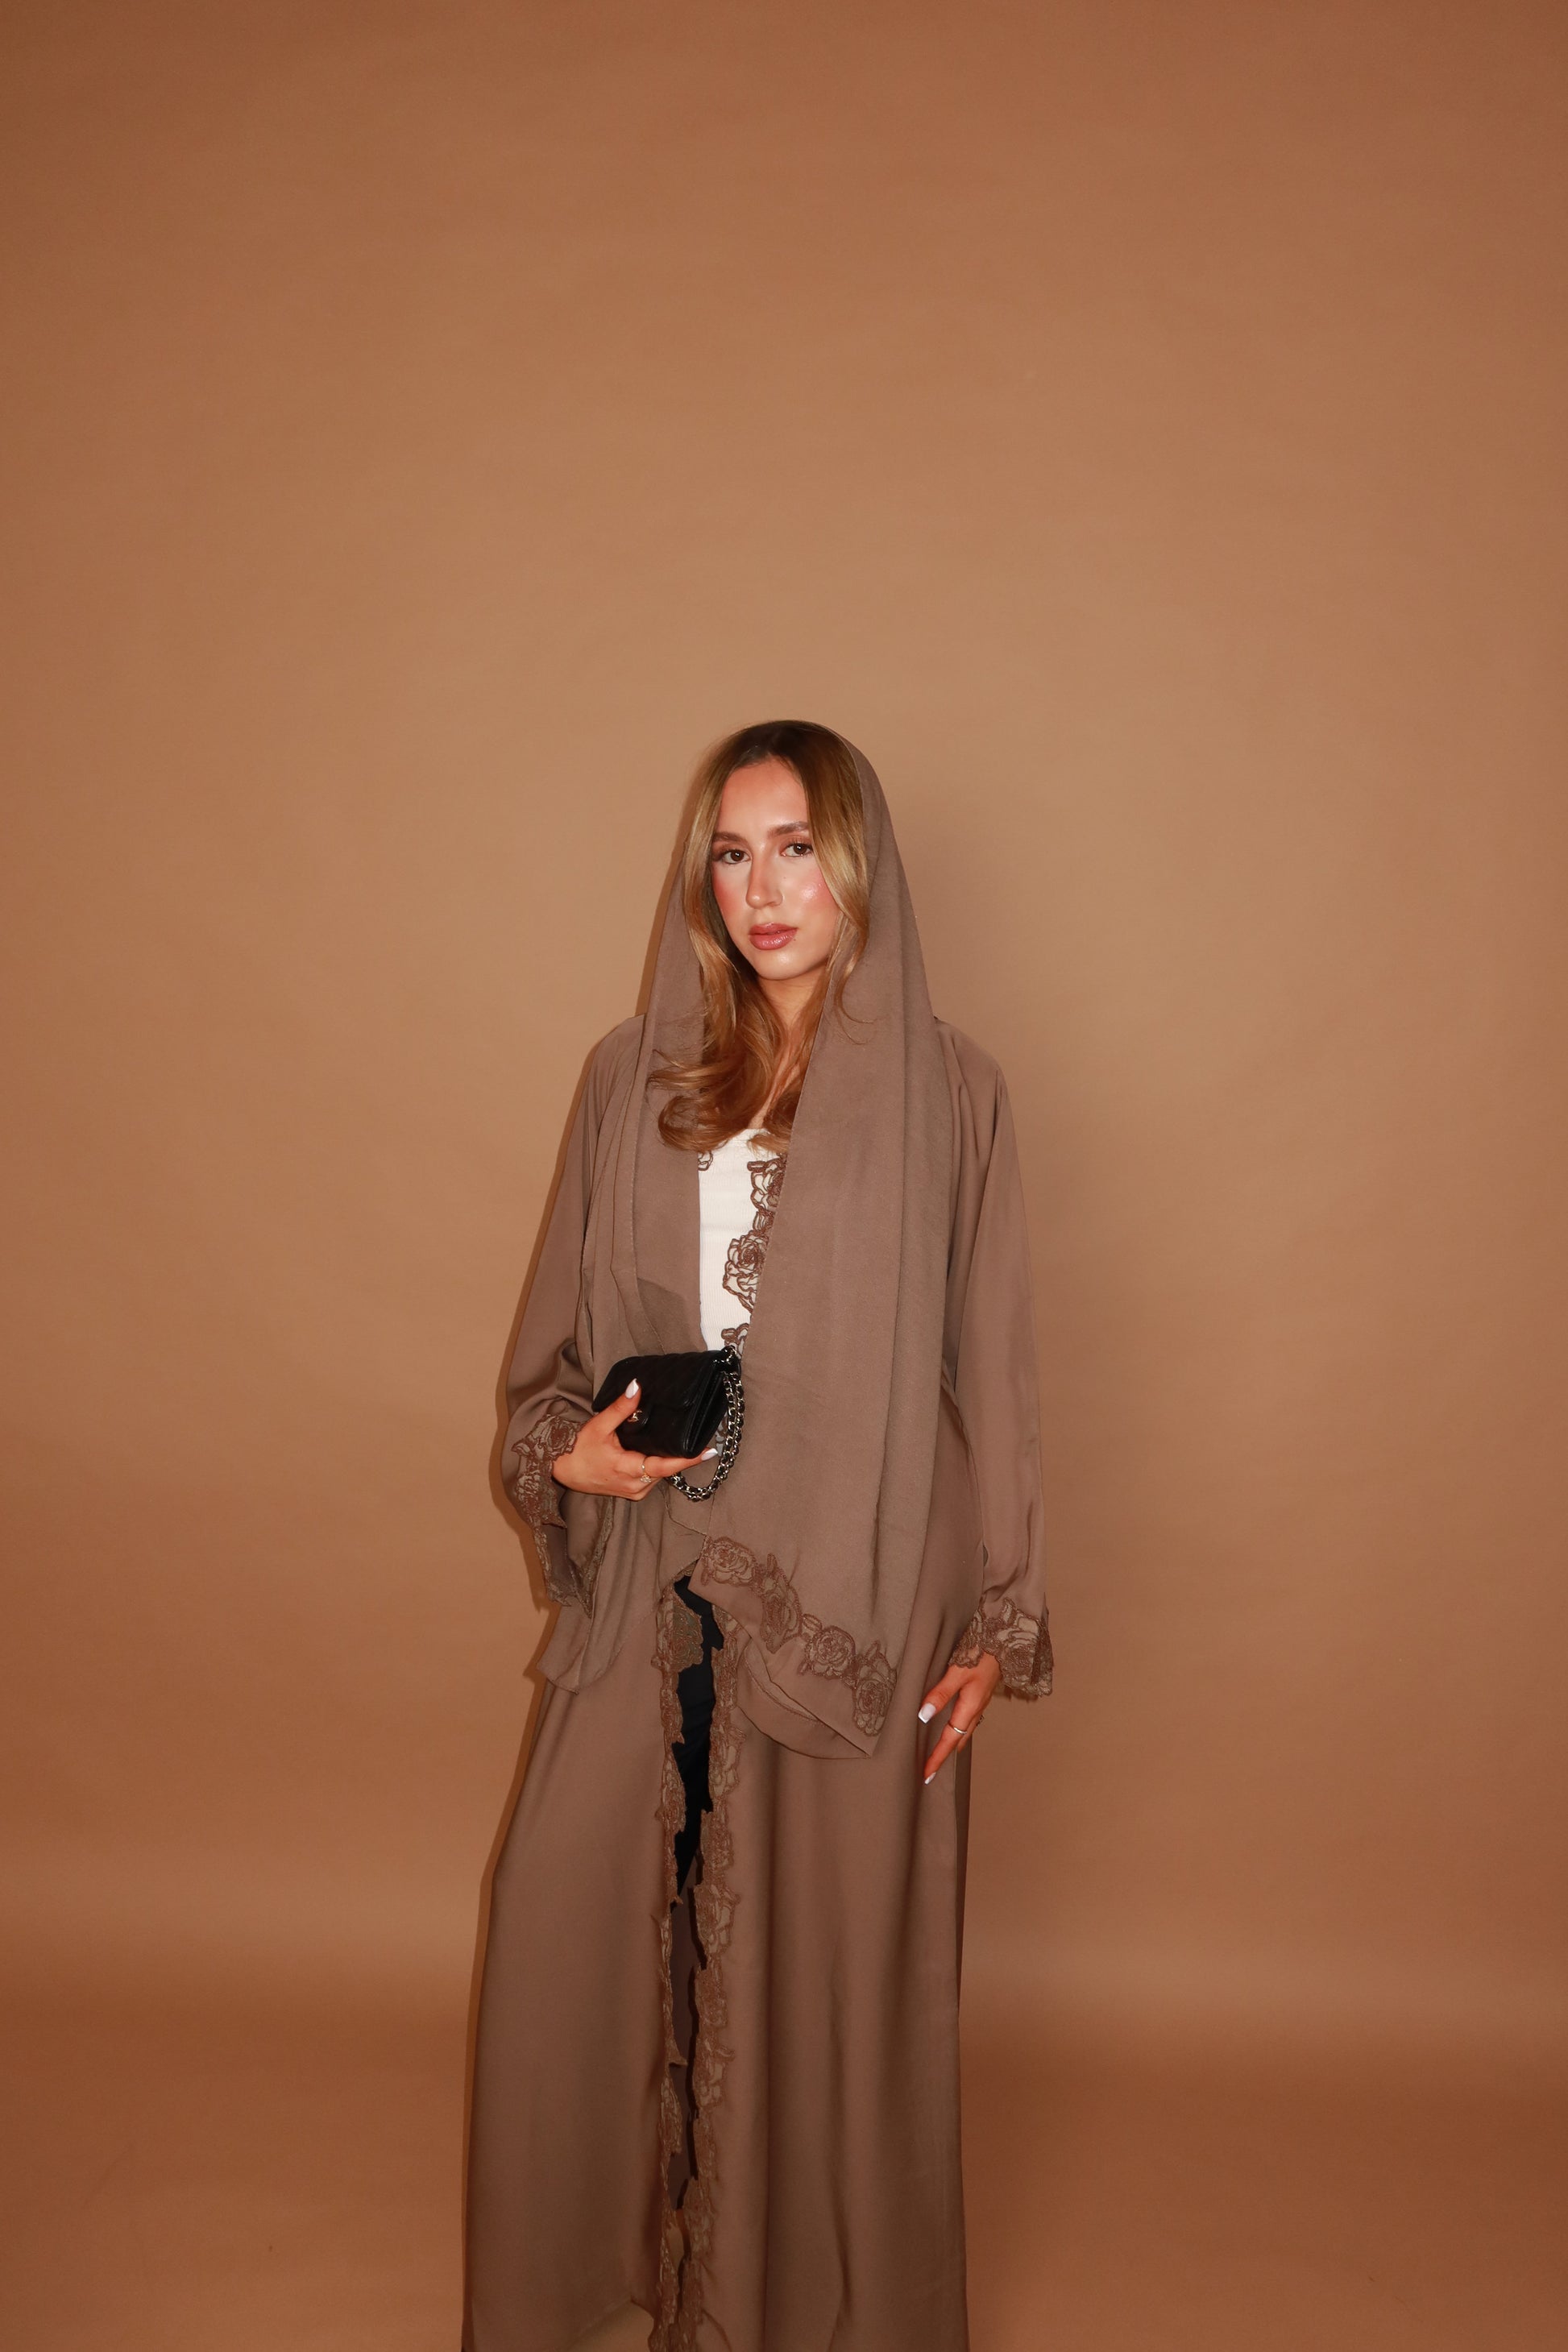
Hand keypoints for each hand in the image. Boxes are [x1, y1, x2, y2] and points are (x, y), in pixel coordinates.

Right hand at [552, 1380, 716, 1500]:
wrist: (563, 1470)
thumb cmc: (579, 1449)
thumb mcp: (599, 1425)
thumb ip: (621, 1408)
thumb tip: (637, 1387)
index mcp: (628, 1469)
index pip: (665, 1466)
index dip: (688, 1460)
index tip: (709, 1452)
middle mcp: (635, 1485)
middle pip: (667, 1469)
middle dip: (681, 1455)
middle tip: (699, 1438)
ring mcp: (635, 1492)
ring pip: (661, 1475)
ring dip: (668, 1460)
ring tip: (682, 1443)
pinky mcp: (633, 1493)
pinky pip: (653, 1479)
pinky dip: (658, 1466)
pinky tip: (660, 1452)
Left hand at [918, 1652, 1001, 1783]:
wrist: (1004, 1641)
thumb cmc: (980, 1654)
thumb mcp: (957, 1672)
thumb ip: (940, 1693)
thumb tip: (923, 1716)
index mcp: (970, 1708)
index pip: (950, 1741)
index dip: (937, 1758)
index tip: (926, 1774)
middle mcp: (976, 1710)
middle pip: (958, 1741)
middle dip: (944, 1756)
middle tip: (930, 1769)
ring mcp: (979, 1704)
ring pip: (964, 1731)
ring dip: (951, 1744)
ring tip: (938, 1753)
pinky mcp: (980, 1695)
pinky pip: (967, 1720)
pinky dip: (957, 1730)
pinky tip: (951, 1726)